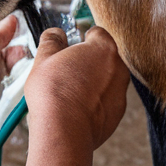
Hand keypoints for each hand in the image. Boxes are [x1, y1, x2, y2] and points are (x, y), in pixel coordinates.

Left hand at [0, 15, 26, 152]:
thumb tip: (12, 19)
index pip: (19, 47)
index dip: (27, 43)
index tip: (36, 41)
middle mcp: (6, 77)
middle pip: (30, 64)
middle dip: (33, 62)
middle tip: (31, 63)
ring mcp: (12, 96)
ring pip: (35, 82)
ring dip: (35, 80)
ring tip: (32, 79)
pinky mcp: (17, 113)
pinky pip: (33, 102)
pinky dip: (35, 98)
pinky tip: (36, 94)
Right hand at [24, 26, 129, 149]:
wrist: (64, 132)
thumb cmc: (54, 93)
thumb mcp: (44, 59)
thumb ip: (52, 40)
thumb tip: (55, 34)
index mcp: (104, 48)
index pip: (97, 33)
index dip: (82, 38)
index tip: (71, 47)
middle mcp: (119, 68)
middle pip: (104, 58)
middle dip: (88, 62)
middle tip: (67, 72)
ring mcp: (121, 92)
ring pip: (107, 81)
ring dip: (93, 83)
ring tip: (70, 93)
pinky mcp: (118, 114)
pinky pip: (107, 102)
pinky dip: (95, 103)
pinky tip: (77, 109)